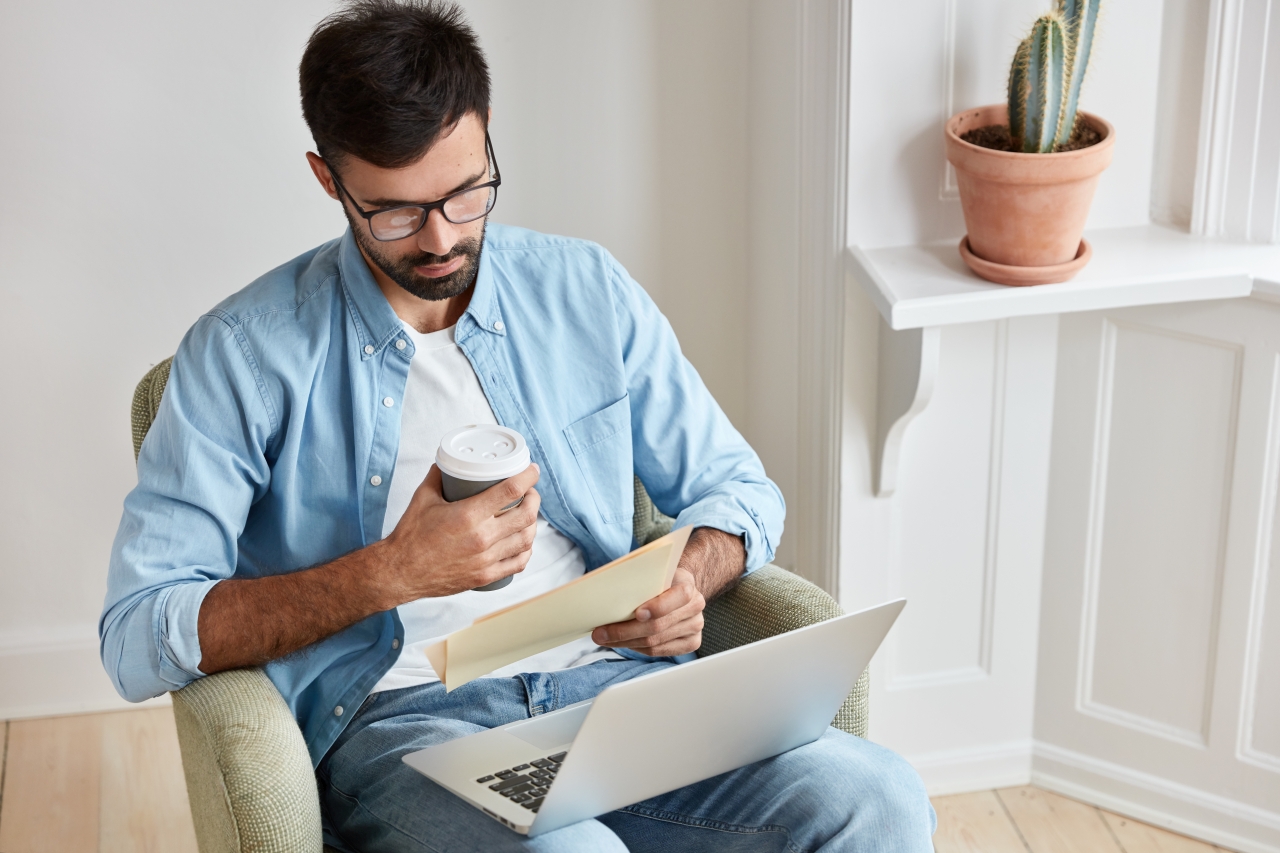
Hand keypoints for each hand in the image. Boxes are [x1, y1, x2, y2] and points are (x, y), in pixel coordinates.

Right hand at [377, 463, 540, 604]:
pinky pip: (518, 563)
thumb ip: (438, 476)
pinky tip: (523, 542)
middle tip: (530, 492)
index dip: (528, 477)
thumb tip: (448, 461)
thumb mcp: (423, 497)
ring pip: (526, 539)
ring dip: (532, 524)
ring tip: (527, 515)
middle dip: (534, 499)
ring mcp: (485, 559)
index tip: (532, 470)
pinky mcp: (485, 576)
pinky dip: (526, 550)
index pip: (511, 490)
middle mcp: (481, 538)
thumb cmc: (410, 536)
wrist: (399, 572)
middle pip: (526, 515)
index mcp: (468, 515)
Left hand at [591, 566, 705, 655]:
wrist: (680, 589)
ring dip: (625, 643)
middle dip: (625, 632)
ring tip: (605, 639)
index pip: (678, 597)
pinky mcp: (691, 643)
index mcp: (687, 586)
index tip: (637, 613)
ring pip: (654, 643)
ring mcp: (695, 627)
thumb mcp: (653, 573)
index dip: (657, 607)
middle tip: (601, 633)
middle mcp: (695, 608)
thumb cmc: (661, 581)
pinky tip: (623, 643)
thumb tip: (607, 590)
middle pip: (658, 626)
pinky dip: (637, 648)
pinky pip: (658, 651)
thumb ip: (640, 580)